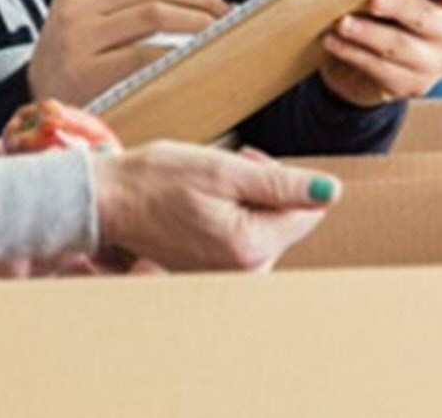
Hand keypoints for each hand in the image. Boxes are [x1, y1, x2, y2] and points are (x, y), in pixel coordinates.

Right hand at [29, 0, 232, 105]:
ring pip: (154, 12)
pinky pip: (143, 53)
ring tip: (220, 32)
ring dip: (197, 20)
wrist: (38, 105)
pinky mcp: (83, 71)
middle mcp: (76, 4)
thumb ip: (134, 1)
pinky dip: (176, 52)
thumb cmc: (78, 63)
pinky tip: (194, 58)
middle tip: (229, 12)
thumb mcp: (94, 20)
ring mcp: (77, 37)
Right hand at [90, 142, 334, 271]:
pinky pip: (247, 239)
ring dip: (250, 200)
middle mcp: (245, 272)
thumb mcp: (224, 170)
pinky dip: (234, 215)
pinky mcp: (217, 272)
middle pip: (289, 220)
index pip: (307, 209)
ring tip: (213, 186)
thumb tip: (331, 192)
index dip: (281, 177)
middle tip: (228, 171)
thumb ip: (282, 183)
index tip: (247, 165)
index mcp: (251, 248)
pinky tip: (205, 204)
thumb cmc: (157, 180)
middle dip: (266, 189)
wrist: (110, 200)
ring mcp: (230, 276)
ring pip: (269, 227)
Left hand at [317, 0, 441, 105]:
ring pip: (401, 47)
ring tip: (341, 23)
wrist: (367, 64)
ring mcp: (436, 63)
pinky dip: (353, 53)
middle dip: (399, 7)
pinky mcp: (413, 86)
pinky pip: (381, 70)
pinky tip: (333, 42)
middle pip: (428, 18)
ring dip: (368, 34)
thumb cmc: (379, 12)